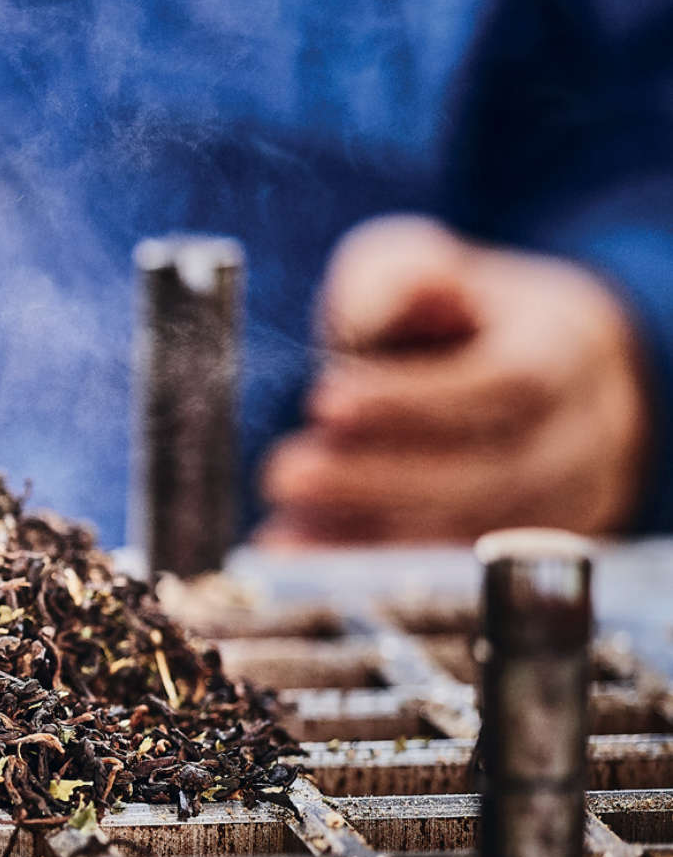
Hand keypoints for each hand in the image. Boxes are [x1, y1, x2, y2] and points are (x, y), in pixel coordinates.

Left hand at [259, 216, 651, 544]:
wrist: (544, 380)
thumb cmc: (465, 323)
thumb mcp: (435, 277)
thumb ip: (405, 280)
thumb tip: (395, 292)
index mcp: (563, 358)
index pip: (504, 385)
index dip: (413, 400)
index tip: (327, 402)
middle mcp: (574, 443)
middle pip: (486, 477)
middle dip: (376, 481)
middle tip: (286, 474)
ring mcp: (553, 511)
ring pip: (465, 537)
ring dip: (364, 538)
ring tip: (282, 529)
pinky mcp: (515, 562)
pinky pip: (442, 578)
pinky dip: (365, 569)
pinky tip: (299, 558)